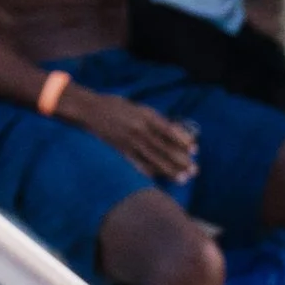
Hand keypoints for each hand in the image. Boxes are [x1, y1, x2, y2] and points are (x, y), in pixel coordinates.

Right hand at [64, 85, 197, 184]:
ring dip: (170, 170)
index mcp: (145, 115)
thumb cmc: (115, 105)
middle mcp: (139, 129)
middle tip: (194, 170)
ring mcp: (129, 141)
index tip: (195, 150)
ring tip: (183, 179)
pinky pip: (137, 164)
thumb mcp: (137, 107)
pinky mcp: (120, 150)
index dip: (183, 140)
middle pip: (164, 147)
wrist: (89, 109)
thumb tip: (174, 131)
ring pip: (154, 158)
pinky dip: (149, 172)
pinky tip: (159, 179)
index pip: (169, 130)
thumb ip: (154, 119)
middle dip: (181, 160)